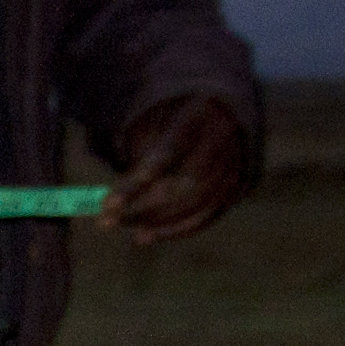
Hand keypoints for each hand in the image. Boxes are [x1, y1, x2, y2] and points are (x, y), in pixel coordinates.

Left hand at [103, 97, 248, 245]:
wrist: (219, 110)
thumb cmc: (172, 122)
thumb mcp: (152, 125)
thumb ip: (134, 162)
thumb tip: (108, 207)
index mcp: (195, 116)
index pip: (164, 155)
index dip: (136, 183)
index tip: (107, 206)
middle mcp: (220, 138)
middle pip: (183, 184)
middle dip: (145, 209)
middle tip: (109, 222)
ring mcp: (234, 162)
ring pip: (197, 203)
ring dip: (160, 224)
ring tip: (132, 233)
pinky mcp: (237, 183)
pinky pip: (209, 214)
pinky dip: (179, 229)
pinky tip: (153, 235)